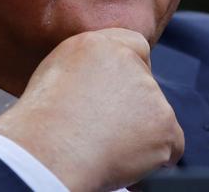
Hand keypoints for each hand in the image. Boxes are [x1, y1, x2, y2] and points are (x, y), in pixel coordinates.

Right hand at [0, 28, 183, 191]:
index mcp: (95, 44)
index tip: (118, 97)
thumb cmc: (37, 128)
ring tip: (104, 147)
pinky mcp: (163, 121)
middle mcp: (126, 60)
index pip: (134, 46)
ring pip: (156, 116)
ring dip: (139, 135)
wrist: (44, 154)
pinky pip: (171, 144)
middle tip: (105, 131)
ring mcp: (149, 91)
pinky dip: (155, 159)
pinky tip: (125, 163)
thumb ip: (84, 70)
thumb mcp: (51, 77)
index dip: (130, 74)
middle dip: (132, 109)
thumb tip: (99, 84)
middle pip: (145, 85)